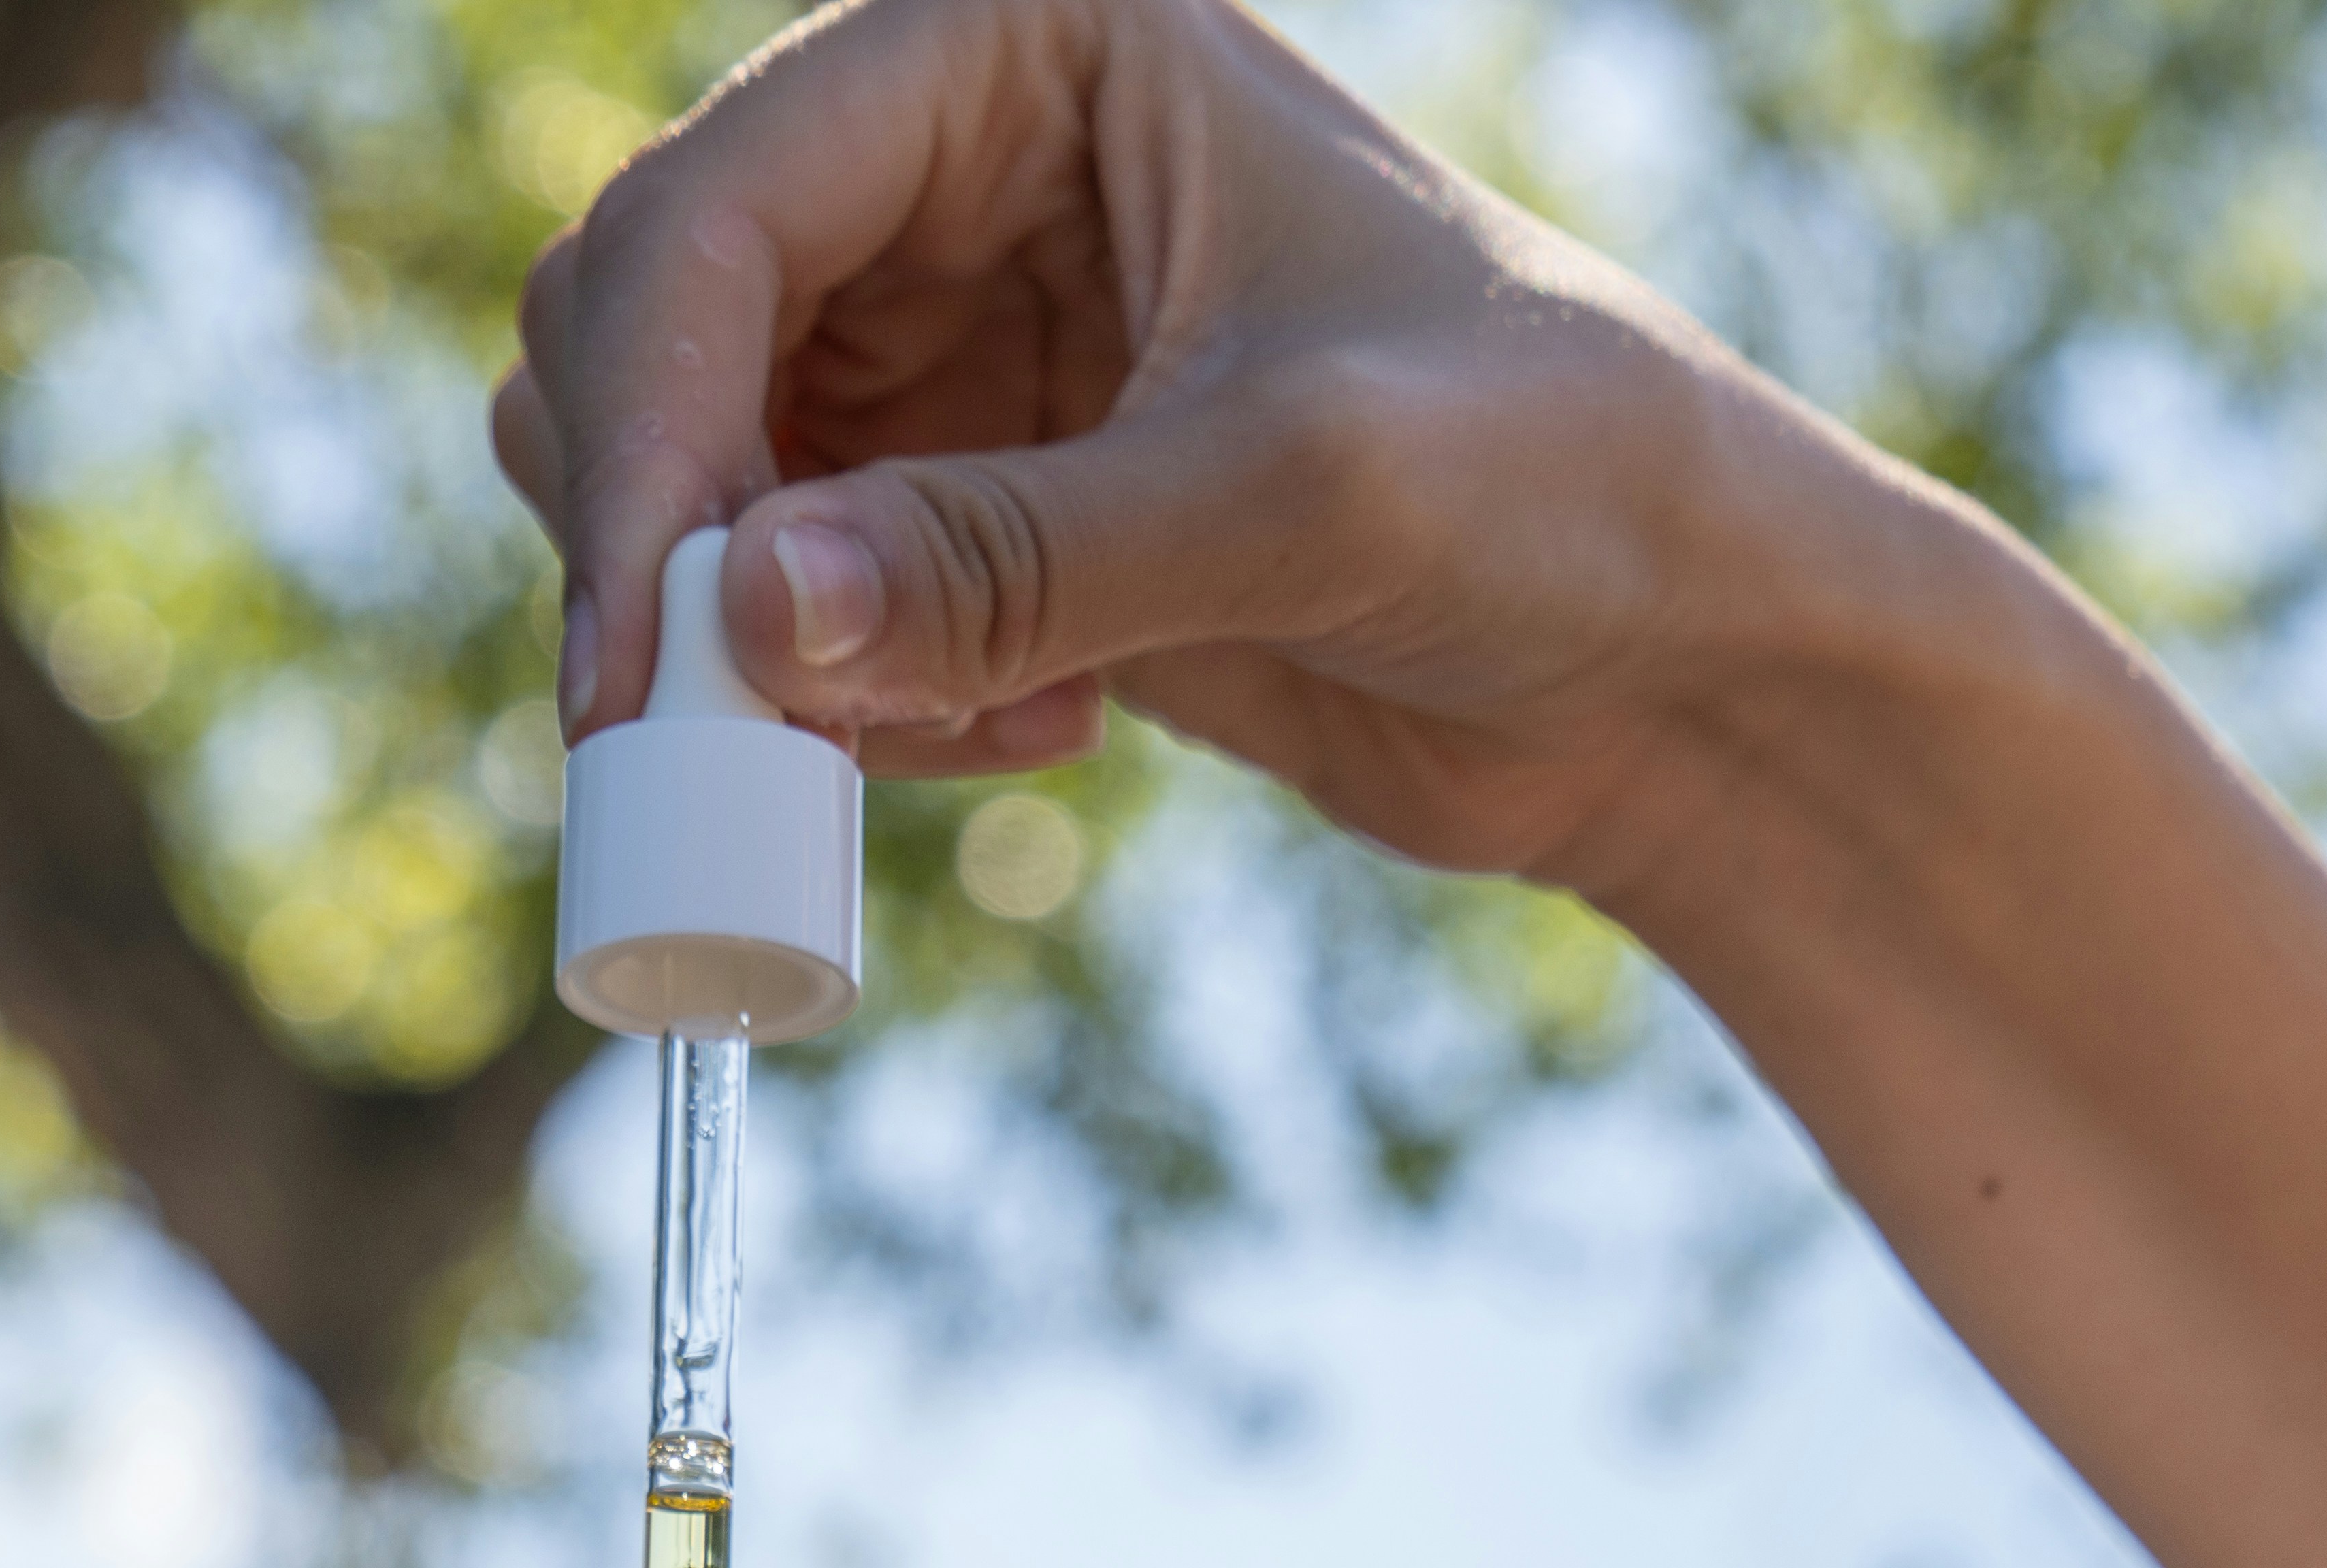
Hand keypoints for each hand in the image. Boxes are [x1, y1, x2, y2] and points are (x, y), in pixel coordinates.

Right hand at [490, 0, 1947, 895]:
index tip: (653, 661)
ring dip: (760, 640)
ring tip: (963, 729)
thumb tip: (738, 624)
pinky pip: (782, 603)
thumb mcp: (1303, 494)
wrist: (1683, 655)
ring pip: (688, 478)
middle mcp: (953, 168)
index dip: (648, 435)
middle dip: (668, 542)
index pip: (716, 211)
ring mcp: (947, 339)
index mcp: (1023, 44)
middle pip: (643, 327)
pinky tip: (1033, 737)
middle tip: (740, 740)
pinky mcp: (967, 502)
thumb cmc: (1564, 484)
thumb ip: (1016, 558)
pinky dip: (846, 700)